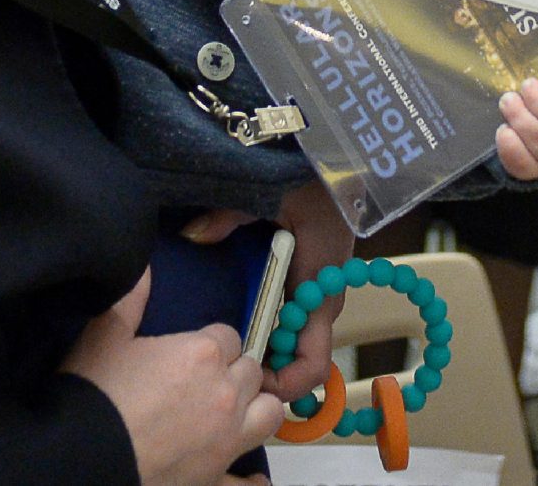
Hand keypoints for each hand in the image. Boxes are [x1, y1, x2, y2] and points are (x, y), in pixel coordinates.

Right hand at [62, 270, 284, 485]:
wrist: (81, 456)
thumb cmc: (93, 395)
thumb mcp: (105, 336)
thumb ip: (130, 298)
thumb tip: (143, 268)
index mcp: (203, 354)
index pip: (227, 335)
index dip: (209, 342)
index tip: (190, 352)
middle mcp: (225, 394)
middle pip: (249, 370)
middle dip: (232, 371)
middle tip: (204, 380)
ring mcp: (226, 439)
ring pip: (268, 413)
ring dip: (256, 408)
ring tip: (234, 411)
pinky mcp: (215, 477)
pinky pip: (248, 483)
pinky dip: (252, 481)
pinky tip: (252, 478)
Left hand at [179, 184, 349, 403]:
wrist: (344, 153)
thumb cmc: (317, 176)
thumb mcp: (272, 194)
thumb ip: (229, 216)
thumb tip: (194, 235)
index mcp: (319, 289)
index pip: (312, 363)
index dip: (282, 384)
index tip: (247, 379)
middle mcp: (323, 297)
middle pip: (298, 356)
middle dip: (265, 366)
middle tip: (225, 358)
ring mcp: (320, 288)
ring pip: (294, 338)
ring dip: (266, 343)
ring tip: (228, 335)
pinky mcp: (314, 275)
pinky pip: (294, 316)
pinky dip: (271, 322)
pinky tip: (243, 308)